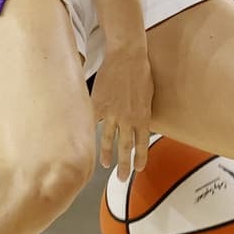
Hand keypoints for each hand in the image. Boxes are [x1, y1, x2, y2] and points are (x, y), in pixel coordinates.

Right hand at [91, 51, 153, 181]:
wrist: (127, 56)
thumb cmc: (141, 72)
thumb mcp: (148, 96)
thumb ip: (143, 112)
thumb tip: (141, 124)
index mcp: (143, 116)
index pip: (142, 144)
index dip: (140, 158)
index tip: (138, 169)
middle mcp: (128, 119)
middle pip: (125, 148)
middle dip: (124, 165)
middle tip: (121, 178)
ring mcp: (112, 113)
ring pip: (108, 140)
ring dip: (107, 154)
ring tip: (106, 165)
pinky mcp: (98, 105)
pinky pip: (92, 124)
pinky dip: (89, 133)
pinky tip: (85, 142)